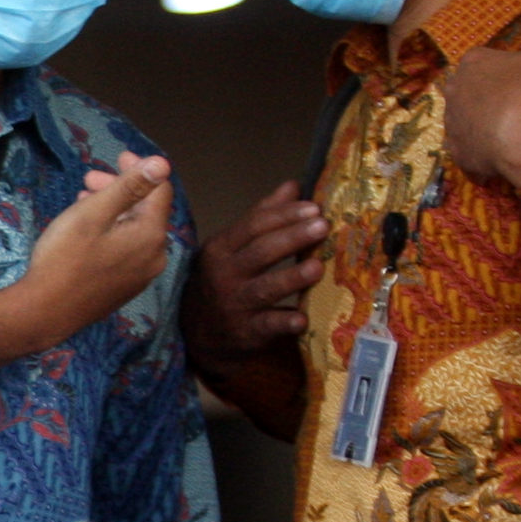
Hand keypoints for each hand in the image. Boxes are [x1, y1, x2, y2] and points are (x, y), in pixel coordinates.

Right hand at [0, 151, 173, 362]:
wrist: (43, 313)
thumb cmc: (64, 259)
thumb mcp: (93, 214)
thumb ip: (129, 186)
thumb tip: (162, 163)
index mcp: (150, 235)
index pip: (159, 190)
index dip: (139, 168)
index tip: (117, 157)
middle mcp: (154, 257)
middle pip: (146, 211)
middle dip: (120, 190)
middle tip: (88, 180)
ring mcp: (140, 277)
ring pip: (134, 232)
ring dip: (113, 212)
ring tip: (83, 203)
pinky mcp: (123, 290)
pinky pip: (126, 252)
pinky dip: (111, 235)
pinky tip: (87, 234)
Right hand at [182, 181, 326, 439]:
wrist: (198, 335)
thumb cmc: (222, 282)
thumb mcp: (232, 248)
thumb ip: (262, 217)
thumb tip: (293, 186)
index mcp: (221, 249)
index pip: (253, 226)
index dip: (285, 215)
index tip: (314, 207)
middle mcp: (224, 276)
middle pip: (260, 252)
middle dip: (293, 237)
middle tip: (323, 226)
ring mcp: (234, 305)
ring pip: (264, 288)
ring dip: (291, 278)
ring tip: (317, 266)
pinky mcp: (245, 333)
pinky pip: (267, 327)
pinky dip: (284, 323)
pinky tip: (302, 319)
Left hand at [442, 43, 520, 189]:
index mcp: (473, 62)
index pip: (486, 61)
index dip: (505, 72)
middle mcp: (455, 90)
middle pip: (472, 92)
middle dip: (489, 99)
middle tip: (515, 108)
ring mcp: (451, 123)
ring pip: (468, 123)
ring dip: (484, 127)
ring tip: (510, 134)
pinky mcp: (455, 152)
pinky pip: (469, 153)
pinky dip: (483, 155)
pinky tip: (502, 156)